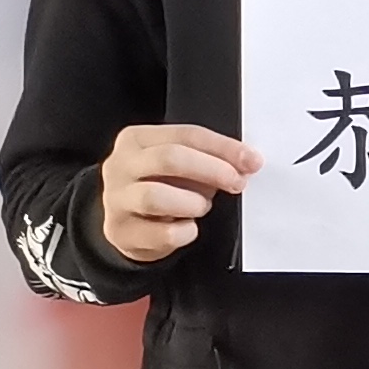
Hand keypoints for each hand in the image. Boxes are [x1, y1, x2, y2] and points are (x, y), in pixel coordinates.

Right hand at [97, 123, 261, 264]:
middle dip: (213, 170)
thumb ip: (209, 159)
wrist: (128, 225)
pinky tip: (188, 228)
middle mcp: (121, 165)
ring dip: (193, 203)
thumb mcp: (181, 165)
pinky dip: (186, 232)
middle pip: (170, 159)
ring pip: (157, 196)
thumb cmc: (160, 187)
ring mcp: (116, 199)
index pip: (186, 135)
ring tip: (201, 206)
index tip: (252, 161)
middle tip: (237, 183)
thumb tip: (246, 163)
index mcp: (137, 140)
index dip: (224, 147)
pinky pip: (163, 233)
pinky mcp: (121, 232)